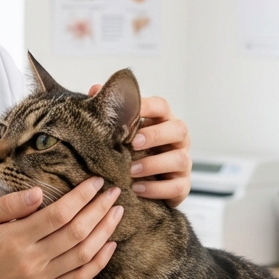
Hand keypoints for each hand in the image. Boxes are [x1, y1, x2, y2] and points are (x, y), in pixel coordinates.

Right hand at [0, 179, 121, 278]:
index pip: (59, 214)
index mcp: (14, 239)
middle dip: (99, 209)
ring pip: (84, 254)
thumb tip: (37, 193)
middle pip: (77, 232)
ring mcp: (41, 277)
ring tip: (116, 212)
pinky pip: (79, 278)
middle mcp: (32, 260)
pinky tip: (110, 246)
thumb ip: (7, 205)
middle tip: (114, 192)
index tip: (95, 182)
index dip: (82, 196)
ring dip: (104, 231)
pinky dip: (99, 262)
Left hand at [88, 87, 190, 206]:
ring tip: (131, 170)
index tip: (129, 111)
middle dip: (155, 136)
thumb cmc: (133, 151)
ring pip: (179, 159)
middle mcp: (178, 140)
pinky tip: (137, 188)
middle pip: (179, 129)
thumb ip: (110, 112)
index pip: (162, 106)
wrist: (144, 185)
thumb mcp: (122, 131)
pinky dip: (156, 189)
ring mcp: (183, 162)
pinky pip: (176, 186)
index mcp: (163, 121)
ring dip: (154, 165)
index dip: (147, 106)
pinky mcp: (182, 185)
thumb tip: (94, 89)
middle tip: (132, 144)